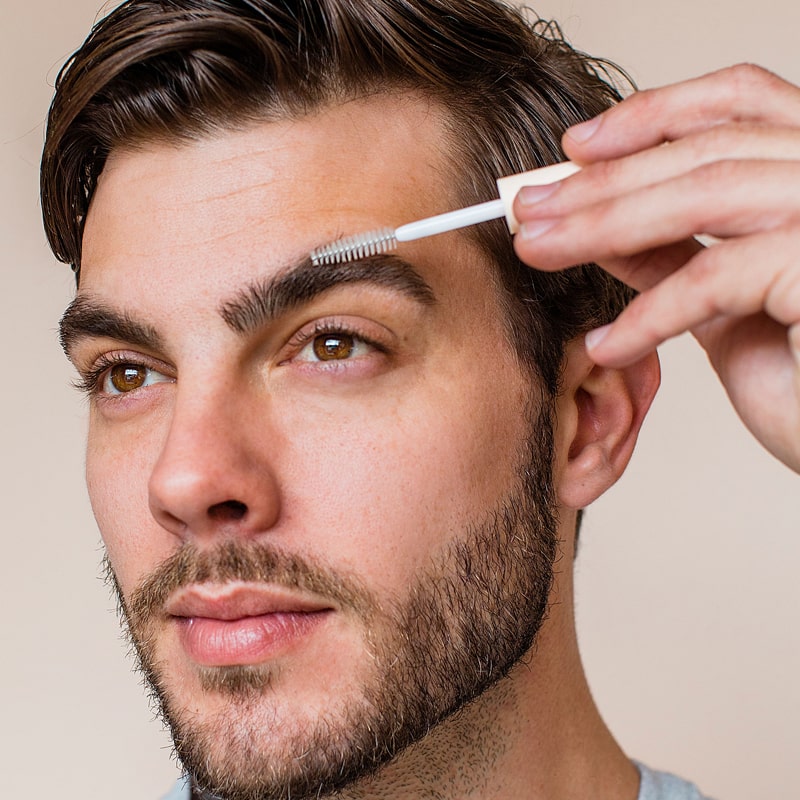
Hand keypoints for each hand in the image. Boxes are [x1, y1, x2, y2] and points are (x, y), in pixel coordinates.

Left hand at [513, 64, 799, 472]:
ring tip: (538, 250)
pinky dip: (649, 313)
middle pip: (709, 149)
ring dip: (604, 224)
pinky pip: (714, 276)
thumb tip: (602, 220)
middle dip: (603, 180)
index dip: (654, 113)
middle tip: (528, 208)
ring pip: (707, 193)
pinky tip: (607, 347)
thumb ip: (673, 253)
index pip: (741, 103)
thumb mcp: (725, 305)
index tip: (577, 145)